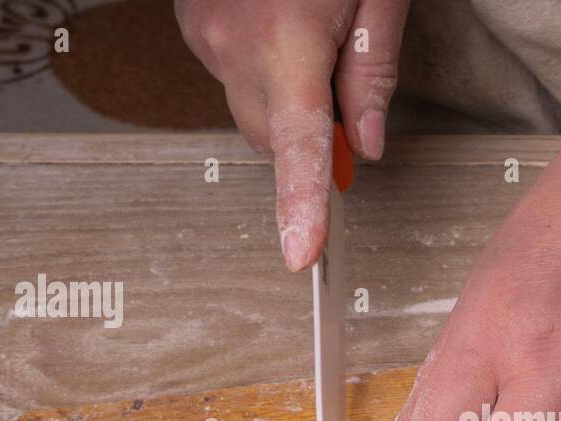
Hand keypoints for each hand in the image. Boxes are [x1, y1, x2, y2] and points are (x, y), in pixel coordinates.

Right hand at [175, 0, 408, 268]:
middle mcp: (234, 47)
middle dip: (309, 134)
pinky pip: (229, 71)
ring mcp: (204, 35)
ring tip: (307, 26)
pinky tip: (276, 15)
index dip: (301, 206)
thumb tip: (367, 145)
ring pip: (250, 107)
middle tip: (345, 84)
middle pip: (273, 139)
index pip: (299, 147)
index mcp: (288, 43)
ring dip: (281, 93)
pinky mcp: (188, 22)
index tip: (302, 256)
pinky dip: (256, 63)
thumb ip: (373, 70)